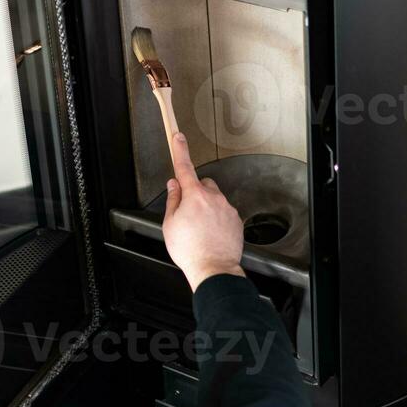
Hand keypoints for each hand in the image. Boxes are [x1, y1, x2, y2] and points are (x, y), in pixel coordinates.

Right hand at [163, 132, 245, 291]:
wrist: (213, 269)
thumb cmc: (189, 250)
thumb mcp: (170, 224)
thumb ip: (173, 200)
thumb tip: (174, 186)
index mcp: (194, 196)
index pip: (184, 167)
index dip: (180, 150)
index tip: (179, 137)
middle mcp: (213, 198)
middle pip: (202, 185)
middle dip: (195, 192)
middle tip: (187, 212)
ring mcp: (227, 208)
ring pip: (214, 199)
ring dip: (206, 207)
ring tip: (199, 229)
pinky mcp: (236, 220)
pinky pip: (224, 212)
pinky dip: (217, 219)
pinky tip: (210, 234)